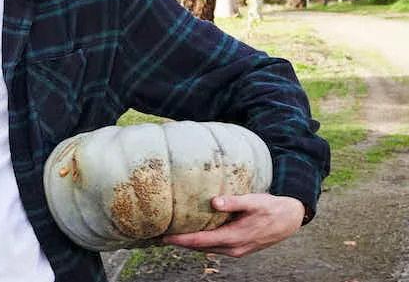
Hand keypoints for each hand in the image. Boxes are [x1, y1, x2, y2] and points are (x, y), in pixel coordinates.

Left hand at [162, 193, 304, 256]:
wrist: (290, 219)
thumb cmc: (270, 208)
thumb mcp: (253, 201)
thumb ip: (233, 202)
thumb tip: (214, 202)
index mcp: (234, 237)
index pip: (200, 241)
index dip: (181, 240)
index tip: (164, 236)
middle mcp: (233, 248)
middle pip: (200, 248)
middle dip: (181, 242)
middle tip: (161, 234)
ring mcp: (236, 250)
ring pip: (207, 249)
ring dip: (190, 244)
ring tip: (173, 235)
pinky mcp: (239, 248)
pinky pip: (215, 247)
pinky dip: (202, 243)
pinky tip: (194, 235)